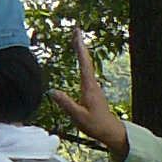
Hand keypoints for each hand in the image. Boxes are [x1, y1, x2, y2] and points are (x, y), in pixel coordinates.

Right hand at [57, 32, 131, 158]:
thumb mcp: (78, 116)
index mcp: (89, 87)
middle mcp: (92, 83)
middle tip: (76, 30)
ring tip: (76, 39)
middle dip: (80, 45)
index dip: (80, 48)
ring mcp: (93, 86)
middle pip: (86, 60)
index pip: (84, 64)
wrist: (109, 130)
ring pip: (87, 64)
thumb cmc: (95, 124)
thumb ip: (65, 103)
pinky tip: (81, 59)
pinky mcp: (92, 90)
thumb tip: (51, 91)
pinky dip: (83, 61)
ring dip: (82, 51)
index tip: (77, 35)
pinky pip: (86, 71)